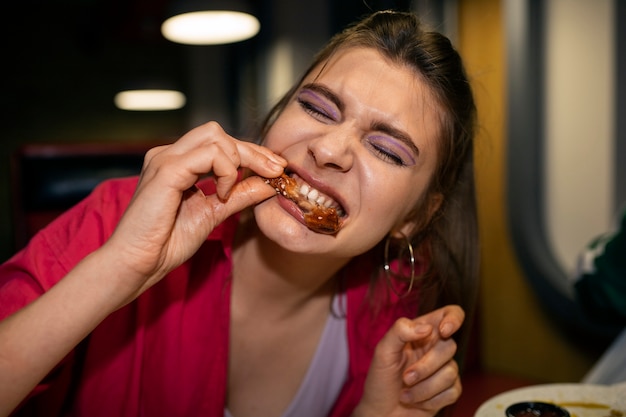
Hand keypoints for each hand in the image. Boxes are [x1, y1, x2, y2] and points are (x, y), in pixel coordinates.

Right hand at [103, 121, 286, 301]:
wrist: (137, 264)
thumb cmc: (167, 242)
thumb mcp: (214, 213)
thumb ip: (240, 195)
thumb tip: (269, 183)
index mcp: (177, 162)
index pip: (220, 142)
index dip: (251, 152)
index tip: (276, 167)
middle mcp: (168, 154)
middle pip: (219, 133)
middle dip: (252, 151)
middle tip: (275, 170)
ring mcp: (164, 159)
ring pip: (215, 137)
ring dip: (238, 161)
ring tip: (231, 192)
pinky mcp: (166, 171)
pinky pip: (208, 155)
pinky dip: (225, 172)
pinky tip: (222, 194)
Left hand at [355, 305, 464, 416]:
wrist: (381, 412)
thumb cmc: (380, 379)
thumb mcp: (383, 351)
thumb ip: (400, 331)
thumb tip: (426, 328)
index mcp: (422, 332)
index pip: (450, 314)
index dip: (453, 318)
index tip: (443, 331)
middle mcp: (436, 348)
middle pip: (449, 346)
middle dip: (426, 366)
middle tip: (405, 377)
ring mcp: (444, 369)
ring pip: (451, 371)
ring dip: (424, 387)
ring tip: (405, 393)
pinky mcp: (449, 391)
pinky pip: (453, 391)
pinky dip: (431, 399)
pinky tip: (416, 401)